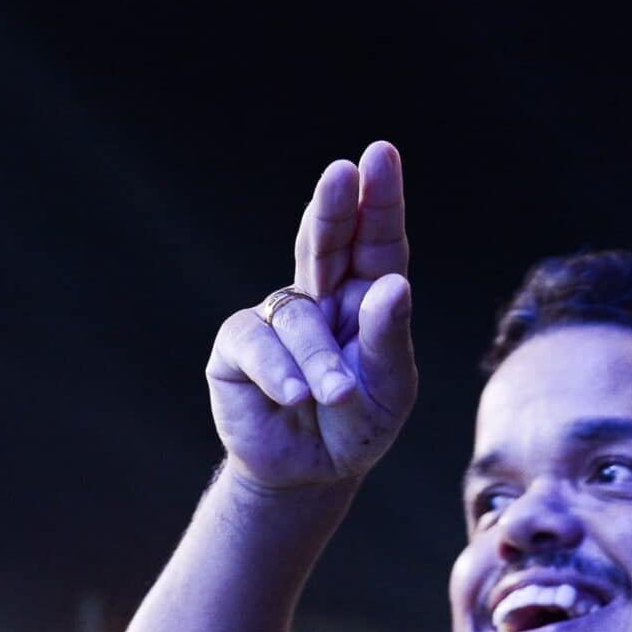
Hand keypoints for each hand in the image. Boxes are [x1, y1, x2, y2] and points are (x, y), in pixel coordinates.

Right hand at [206, 141, 415, 490]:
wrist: (308, 476)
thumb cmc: (357, 426)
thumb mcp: (389, 389)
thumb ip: (390, 339)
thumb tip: (393, 285)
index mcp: (367, 296)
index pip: (376, 240)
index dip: (378, 199)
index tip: (379, 155)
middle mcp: (322, 296)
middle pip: (326, 240)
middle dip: (334, 206)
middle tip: (342, 173)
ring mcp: (277, 318)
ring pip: (297, 314)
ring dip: (318, 357)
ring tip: (333, 396)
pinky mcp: (237, 347)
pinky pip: (255, 341)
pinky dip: (278, 370)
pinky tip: (294, 395)